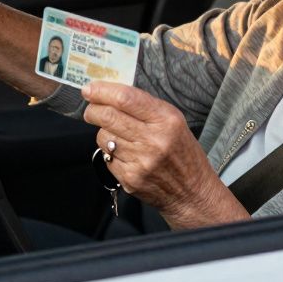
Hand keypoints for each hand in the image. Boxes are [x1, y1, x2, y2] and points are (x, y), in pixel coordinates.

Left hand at [82, 81, 248, 229]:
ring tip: (118, 135)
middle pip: (108, 116)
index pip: (125, 99)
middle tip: (91, 109)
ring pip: (103, 137)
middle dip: (93, 110)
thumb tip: (111, 94)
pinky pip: (106, 157)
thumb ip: (145, 106)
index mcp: (166, 120)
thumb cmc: (183, 153)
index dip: (102, 91)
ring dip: (104, 132)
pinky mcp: (130, 179)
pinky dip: (111, 153)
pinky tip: (125, 154)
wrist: (192, 192)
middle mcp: (153, 140)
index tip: (90, 89)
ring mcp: (140, 161)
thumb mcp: (175, 121)